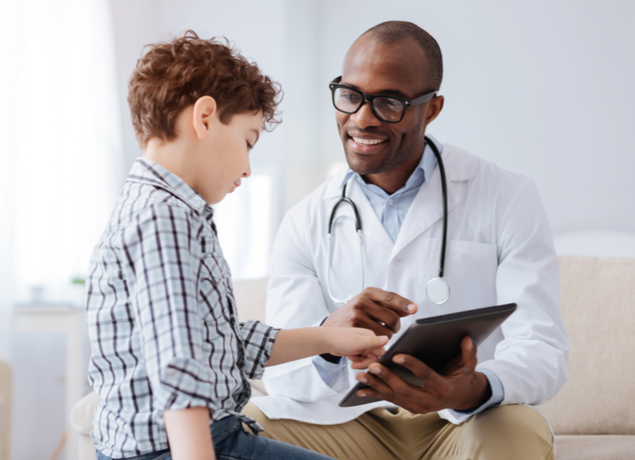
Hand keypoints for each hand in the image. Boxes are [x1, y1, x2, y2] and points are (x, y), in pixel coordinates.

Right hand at [322, 287, 417, 337]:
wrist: (333, 325)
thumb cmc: (356, 313)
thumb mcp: (370, 302)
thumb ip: (389, 305)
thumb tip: (410, 309)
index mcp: (369, 293)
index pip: (391, 297)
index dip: (404, 304)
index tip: (414, 309)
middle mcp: (362, 302)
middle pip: (392, 318)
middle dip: (396, 326)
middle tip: (391, 328)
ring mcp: (357, 315)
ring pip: (386, 332)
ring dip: (388, 336)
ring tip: (379, 333)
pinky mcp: (354, 330)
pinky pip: (376, 340)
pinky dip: (379, 342)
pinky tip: (374, 339)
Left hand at [325, 327, 387, 368]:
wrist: (327, 341)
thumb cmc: (341, 340)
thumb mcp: (358, 343)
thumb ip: (373, 342)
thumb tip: (387, 338)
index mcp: (371, 336)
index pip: (380, 352)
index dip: (374, 360)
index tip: (366, 364)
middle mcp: (369, 340)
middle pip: (374, 358)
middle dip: (364, 362)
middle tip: (354, 363)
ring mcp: (363, 346)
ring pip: (368, 360)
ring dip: (360, 362)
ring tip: (351, 358)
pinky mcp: (358, 350)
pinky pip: (362, 360)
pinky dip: (356, 361)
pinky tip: (349, 357)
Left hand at [354, 337, 490, 412]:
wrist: (462, 398)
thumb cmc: (463, 377)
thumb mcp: (468, 365)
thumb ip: (468, 353)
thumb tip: (467, 338)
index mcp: (444, 388)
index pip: (426, 375)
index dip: (412, 365)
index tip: (396, 355)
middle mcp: (431, 401)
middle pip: (405, 389)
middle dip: (388, 378)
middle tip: (373, 366)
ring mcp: (420, 408)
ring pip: (395, 397)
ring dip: (376, 387)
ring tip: (361, 376)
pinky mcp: (411, 408)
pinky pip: (392, 401)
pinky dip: (376, 394)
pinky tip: (361, 389)